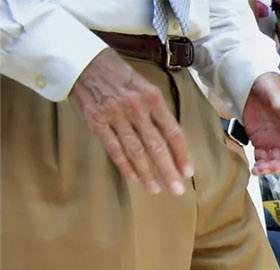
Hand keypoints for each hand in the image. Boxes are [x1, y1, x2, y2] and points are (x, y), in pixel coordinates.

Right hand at [68, 49, 194, 193]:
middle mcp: (136, 108)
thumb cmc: (117, 73)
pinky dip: (124, 165)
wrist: (81, 60)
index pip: (173, 132)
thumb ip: (156, 110)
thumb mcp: (143, 84)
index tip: (188, 172)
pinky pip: (113, 148)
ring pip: (135, 151)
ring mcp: (114, 116)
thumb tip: (170, 138)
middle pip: (156, 146)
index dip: (182, 155)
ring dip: (147, 173)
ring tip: (156, 189)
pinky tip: (133, 178)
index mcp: (152, 98)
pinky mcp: (96, 121)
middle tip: (177, 190)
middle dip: (168, 170)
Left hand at [243, 72, 279, 172]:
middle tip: (270, 167)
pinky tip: (254, 168)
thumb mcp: (273, 89)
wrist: (250, 84)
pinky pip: (264, 159)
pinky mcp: (263, 144)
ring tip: (258, 170)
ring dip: (270, 168)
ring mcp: (277, 142)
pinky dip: (260, 165)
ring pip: (279, 162)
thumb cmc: (266, 83)